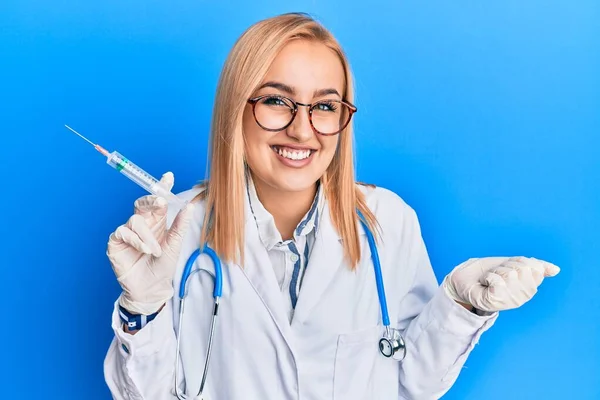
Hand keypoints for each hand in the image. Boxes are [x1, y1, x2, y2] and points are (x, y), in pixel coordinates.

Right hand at [106, 172, 194, 314]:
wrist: (151, 288)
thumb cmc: (163, 266)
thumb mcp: (175, 244)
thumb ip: (180, 225)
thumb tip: (190, 206)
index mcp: (157, 221)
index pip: (158, 200)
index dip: (161, 187)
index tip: (168, 176)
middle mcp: (142, 224)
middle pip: (142, 203)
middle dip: (150, 199)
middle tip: (160, 201)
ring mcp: (128, 232)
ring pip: (135, 220)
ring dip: (147, 235)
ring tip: (155, 251)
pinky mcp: (116, 242)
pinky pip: (123, 232)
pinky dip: (135, 240)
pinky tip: (144, 250)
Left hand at [442, 256, 559, 312]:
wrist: (463, 278)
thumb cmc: (488, 271)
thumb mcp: (513, 264)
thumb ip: (535, 266)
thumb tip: (556, 270)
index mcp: (529, 288)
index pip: (534, 267)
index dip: (517, 261)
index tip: (507, 266)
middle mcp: (522, 297)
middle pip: (522, 269)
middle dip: (506, 266)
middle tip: (496, 273)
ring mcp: (509, 301)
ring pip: (511, 274)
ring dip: (496, 271)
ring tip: (490, 278)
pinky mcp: (495, 302)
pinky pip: (499, 282)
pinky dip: (489, 277)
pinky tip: (485, 283)